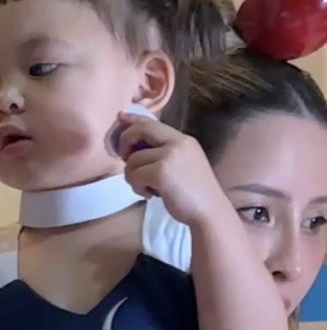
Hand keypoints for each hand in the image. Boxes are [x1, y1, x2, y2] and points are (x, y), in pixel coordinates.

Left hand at [116, 113, 225, 228]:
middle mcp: (178, 142)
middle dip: (125, 143)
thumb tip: (134, 149)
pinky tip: (150, 194)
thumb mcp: (181, 165)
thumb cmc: (194, 194)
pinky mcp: (161, 172)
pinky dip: (137, 187)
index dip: (134, 119)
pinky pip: (135, 175)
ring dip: (132, 176)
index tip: (120, 117)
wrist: (209, 211)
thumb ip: (163, 153)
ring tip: (147, 188)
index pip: (153, 122)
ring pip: (133, 159)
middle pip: (140, 130)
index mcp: (183, 140)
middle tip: (125, 160)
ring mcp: (170, 156)